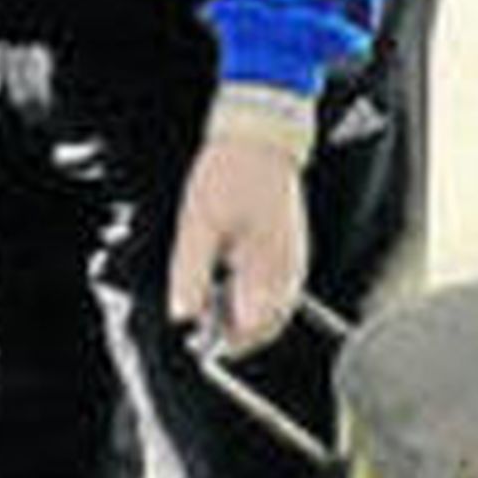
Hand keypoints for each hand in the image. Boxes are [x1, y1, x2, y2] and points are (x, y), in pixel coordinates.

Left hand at [167, 130, 307, 356]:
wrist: (261, 136)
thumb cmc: (231, 174)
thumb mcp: (198, 225)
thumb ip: (190, 275)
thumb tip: (182, 315)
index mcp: (268, 269)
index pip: (251, 329)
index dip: (222, 340)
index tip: (196, 338)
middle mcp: (289, 271)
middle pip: (266, 326)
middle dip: (234, 332)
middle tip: (201, 320)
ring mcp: (294, 259)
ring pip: (272, 309)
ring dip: (242, 314)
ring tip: (211, 297)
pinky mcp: (291, 248)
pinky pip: (276, 288)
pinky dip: (253, 295)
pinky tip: (230, 278)